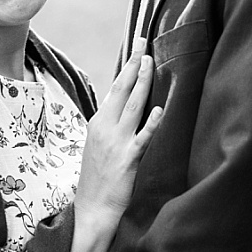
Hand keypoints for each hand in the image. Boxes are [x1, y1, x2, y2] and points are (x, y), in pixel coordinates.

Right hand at [74, 50, 163, 228]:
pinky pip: (142, 138)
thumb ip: (112, 125)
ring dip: (142, 82)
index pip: (115, 88)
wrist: (91, 208)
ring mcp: (116, 143)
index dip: (127, 67)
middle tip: (144, 42)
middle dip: (133, 64)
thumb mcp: (99, 145)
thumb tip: (126, 106)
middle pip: (121, 89)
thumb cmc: (98, 178)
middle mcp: (105, 128)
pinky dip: (151, 123)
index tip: (136, 48)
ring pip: (132, 106)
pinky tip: (159, 109)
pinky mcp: (128, 159)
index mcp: (99, 123)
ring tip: (150, 61)